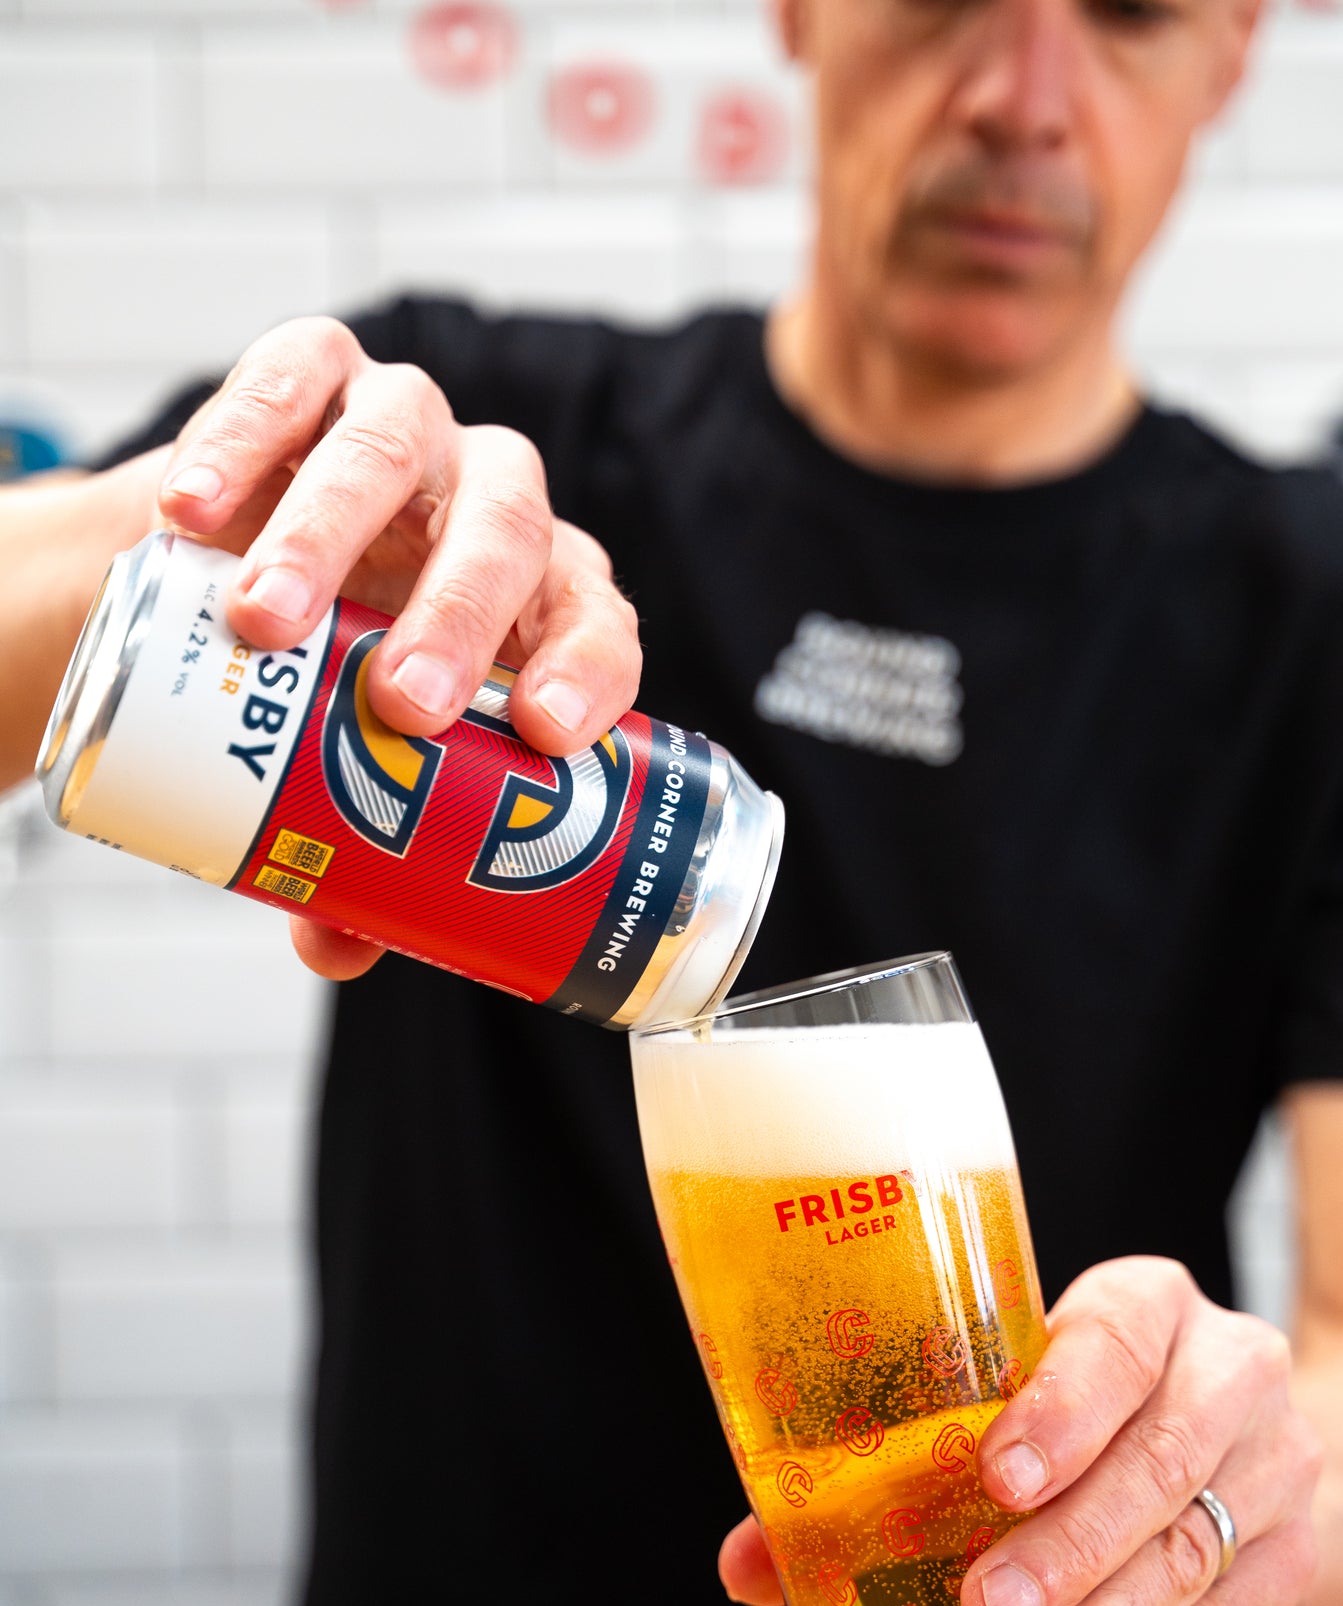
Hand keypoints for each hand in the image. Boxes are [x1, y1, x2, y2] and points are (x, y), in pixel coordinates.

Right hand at [153, 316, 641, 979]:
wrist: (227, 567)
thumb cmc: (325, 675)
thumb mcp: (348, 762)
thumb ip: (358, 852)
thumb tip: (340, 947)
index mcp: (542, 600)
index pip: (599, 624)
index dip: (589, 674)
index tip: (543, 738)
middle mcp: (492, 502)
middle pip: (507, 535)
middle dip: (457, 619)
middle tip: (397, 704)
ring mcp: (409, 425)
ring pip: (396, 452)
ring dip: (330, 538)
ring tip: (263, 625)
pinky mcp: (315, 374)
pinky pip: (293, 382)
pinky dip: (242, 439)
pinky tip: (195, 511)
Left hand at [719, 1257, 1322, 1605]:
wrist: (1239, 1458)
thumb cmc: (1082, 1423)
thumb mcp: (1012, 1410)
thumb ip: (885, 1474)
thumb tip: (749, 1564)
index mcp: (1142, 1306)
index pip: (1114, 1339)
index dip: (1060, 1409)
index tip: (996, 1475)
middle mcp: (1223, 1371)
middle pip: (1156, 1461)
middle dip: (1065, 1547)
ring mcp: (1272, 1467)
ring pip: (1186, 1554)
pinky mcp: (1287, 1559)